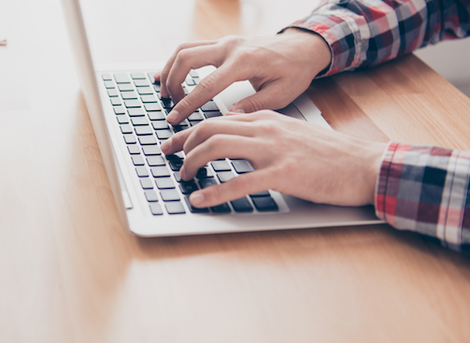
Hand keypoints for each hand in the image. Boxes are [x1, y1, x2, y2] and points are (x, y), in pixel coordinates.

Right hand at [155, 30, 330, 124]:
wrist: (304, 47)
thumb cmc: (295, 70)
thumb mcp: (281, 94)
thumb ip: (252, 107)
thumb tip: (226, 120)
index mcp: (244, 62)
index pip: (206, 85)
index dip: (187, 104)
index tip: (174, 118)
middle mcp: (230, 47)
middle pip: (186, 59)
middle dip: (172, 84)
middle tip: (171, 107)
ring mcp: (225, 42)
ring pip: (184, 49)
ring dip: (170, 70)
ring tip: (165, 93)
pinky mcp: (223, 43)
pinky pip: (192, 47)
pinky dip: (177, 61)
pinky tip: (167, 74)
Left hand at [160, 111, 388, 207]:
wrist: (365, 164)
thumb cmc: (330, 154)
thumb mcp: (291, 132)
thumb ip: (263, 132)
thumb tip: (233, 138)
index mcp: (266, 118)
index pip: (217, 119)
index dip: (189, 131)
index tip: (172, 143)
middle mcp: (265, 129)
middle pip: (210, 128)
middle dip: (183, 143)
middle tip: (170, 158)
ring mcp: (274, 150)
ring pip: (218, 147)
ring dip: (193, 162)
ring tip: (184, 176)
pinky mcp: (283, 174)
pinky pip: (238, 182)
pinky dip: (214, 191)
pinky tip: (201, 199)